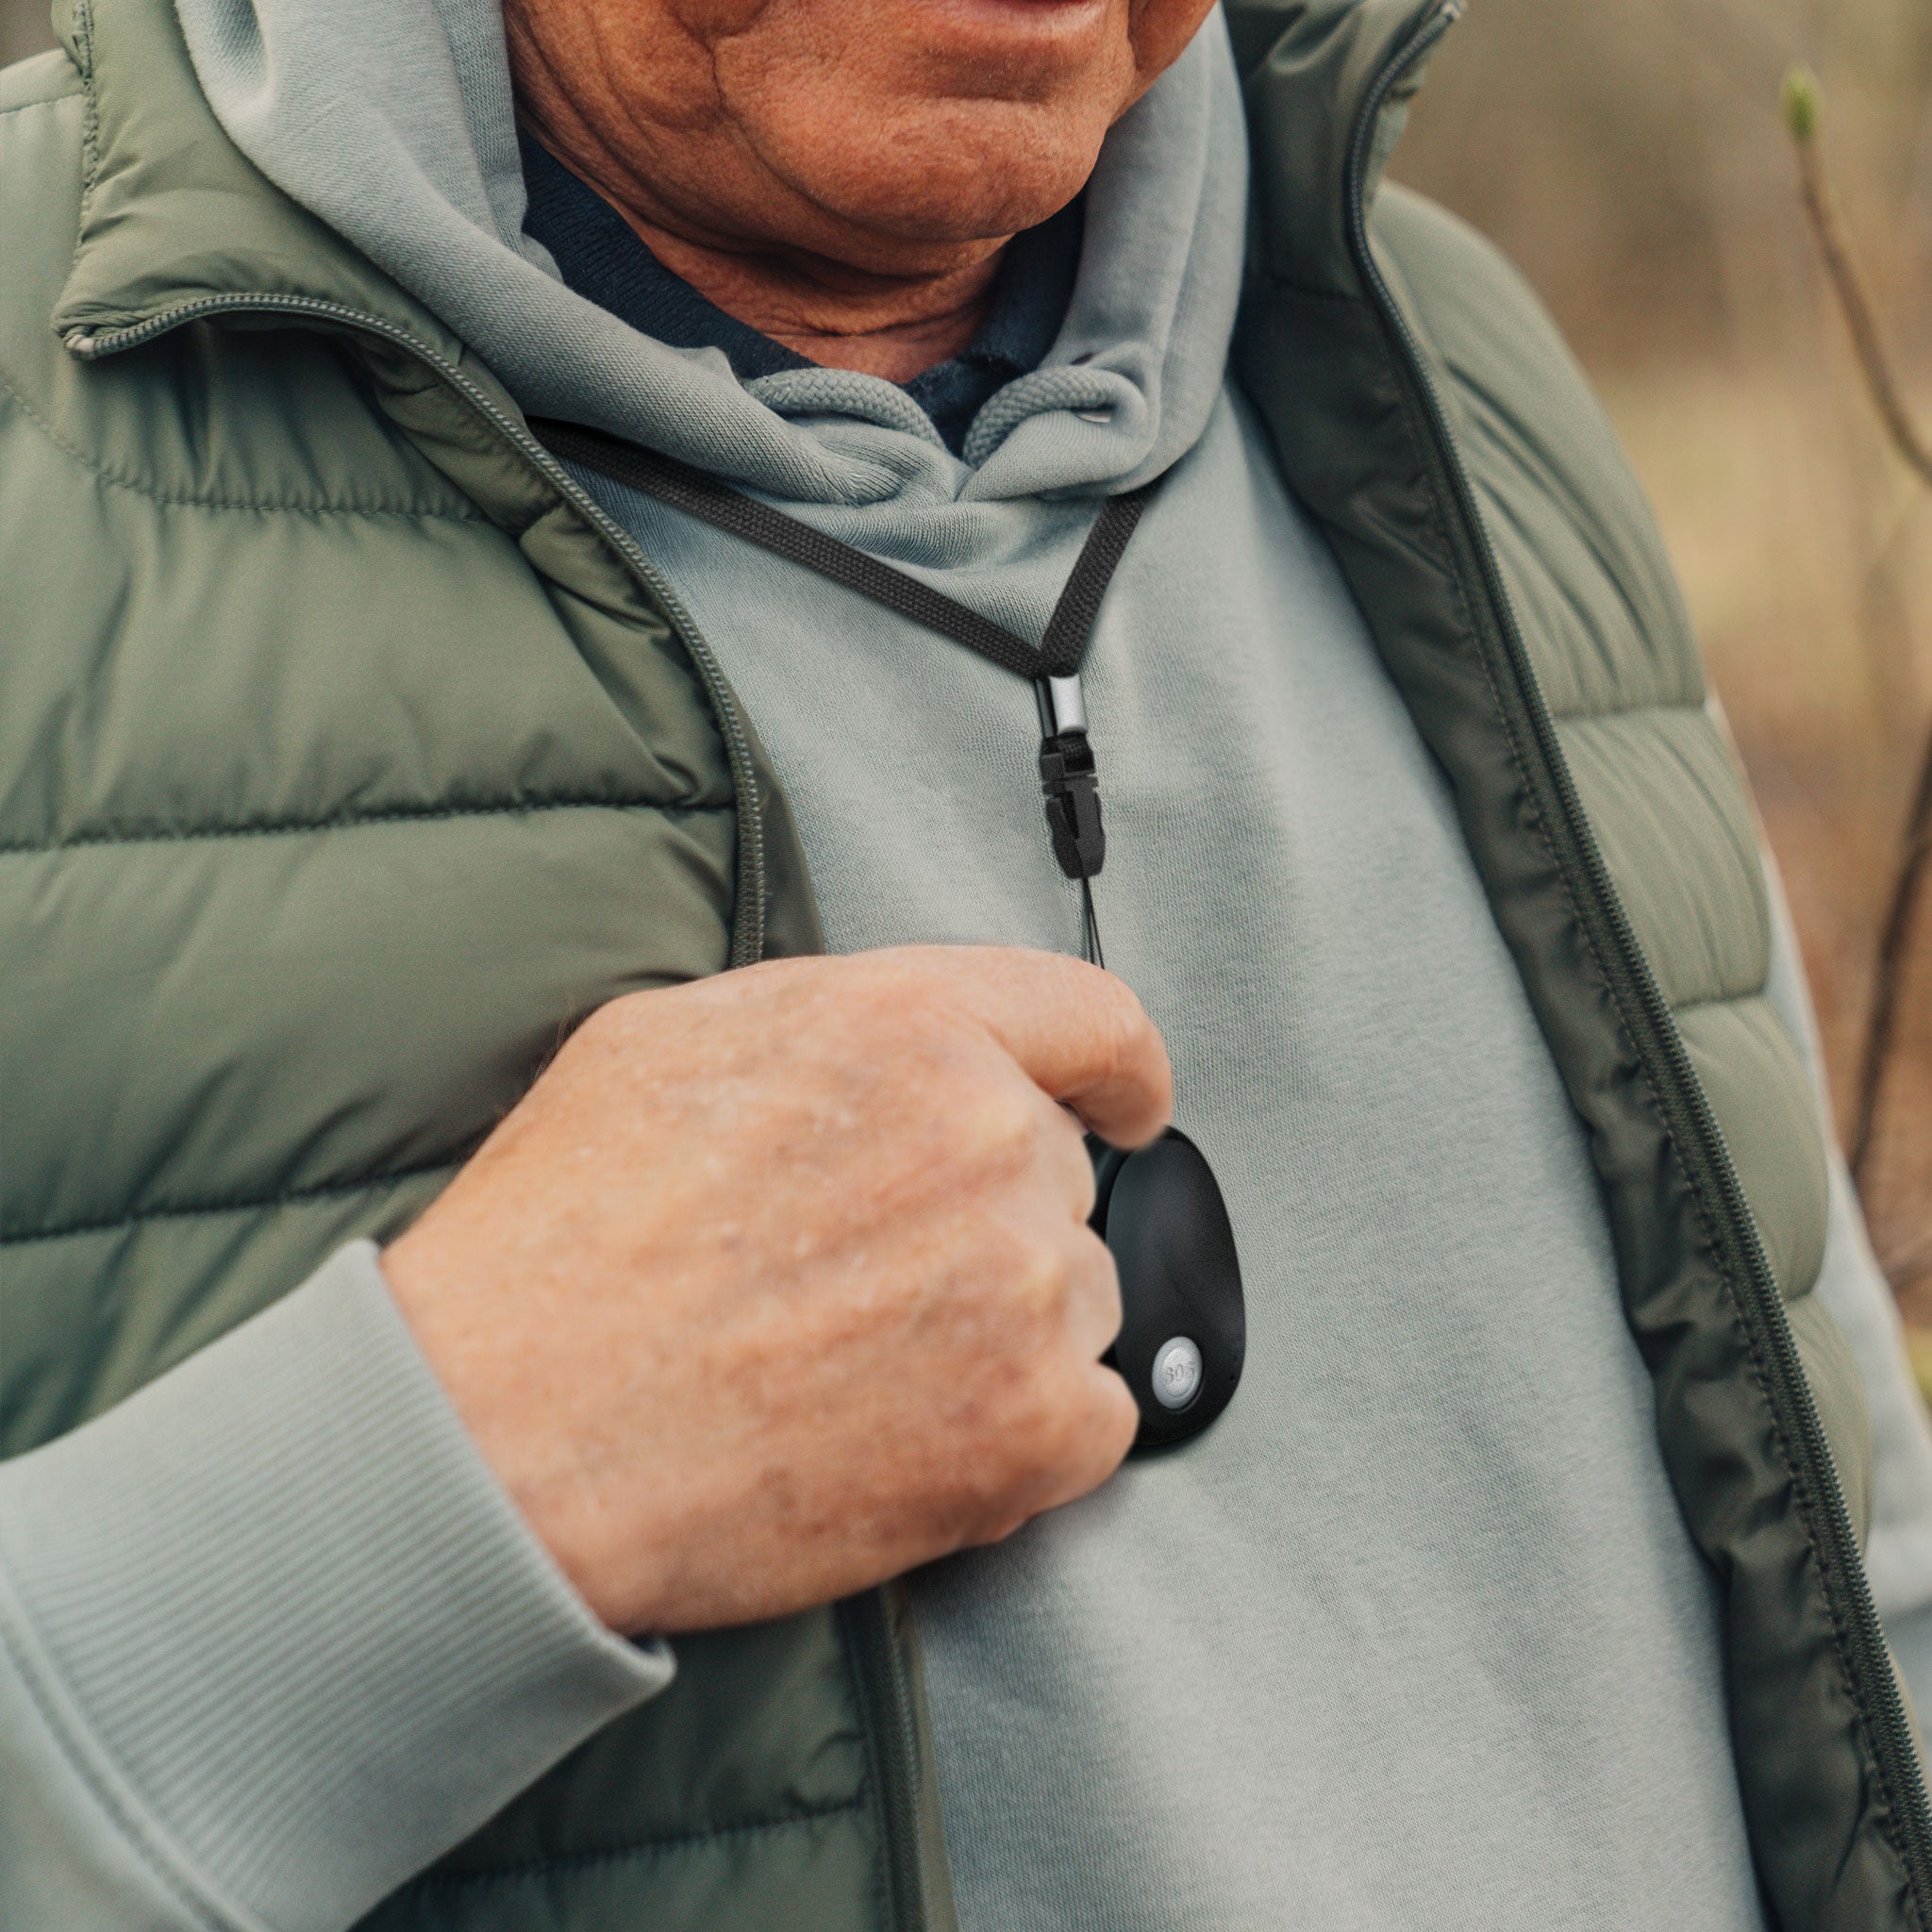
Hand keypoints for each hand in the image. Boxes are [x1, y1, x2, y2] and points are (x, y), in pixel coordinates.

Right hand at [381, 945, 1170, 1634]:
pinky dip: (1025, 1435)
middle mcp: (989, 1137)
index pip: (1094, 1021)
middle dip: (985, 1220)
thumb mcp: (669, 1041)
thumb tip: (900, 1052)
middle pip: (1062, 1176)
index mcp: (911, 1025)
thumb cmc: (558, 1242)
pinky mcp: (1030, 1429)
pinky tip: (909, 1436)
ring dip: (1000, 1328)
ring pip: (1076, 1297)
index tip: (1128, 1105)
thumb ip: (833, 1024)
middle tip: (858, 1280)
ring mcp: (1021, 1285)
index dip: (1118, 1070)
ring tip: (852, 1365)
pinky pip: (1094, 1418)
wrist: (503, 1433)